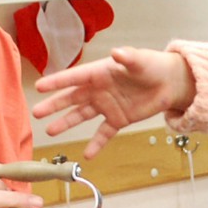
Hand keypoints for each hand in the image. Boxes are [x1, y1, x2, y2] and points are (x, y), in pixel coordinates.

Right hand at [32, 46, 194, 157]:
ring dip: (67, 123)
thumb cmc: (152, 66)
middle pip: (72, 98)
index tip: (39, 86)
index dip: (57, 82)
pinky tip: (87, 155)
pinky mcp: (118, 119)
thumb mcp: (140, 60)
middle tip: (37, 112)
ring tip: (51, 132)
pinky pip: (104, 133)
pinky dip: (96, 144)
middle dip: (55, 105)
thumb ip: (128, 58)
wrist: (170, 82)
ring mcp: (107, 105)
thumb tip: (117, 53)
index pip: (75, 77)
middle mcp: (99, 89)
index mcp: (100, 72)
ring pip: (82, 116)